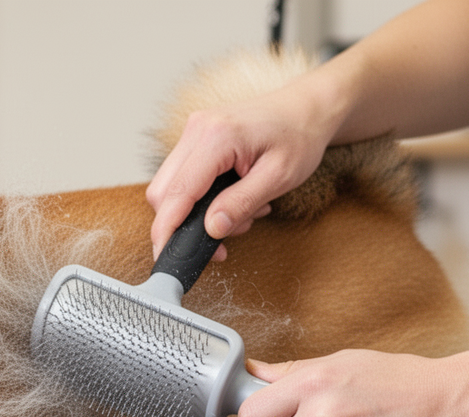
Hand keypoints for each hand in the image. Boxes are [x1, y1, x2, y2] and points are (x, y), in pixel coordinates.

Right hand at [146, 83, 340, 259]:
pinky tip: (231, 200)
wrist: (306, 109)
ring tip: (240, 215)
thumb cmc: (299, 137)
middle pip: (163, 191)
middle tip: (220, 244)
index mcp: (217, 137)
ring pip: (170, 187)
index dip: (166, 229)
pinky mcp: (196, 139)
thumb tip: (212, 229)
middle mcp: (197, 130)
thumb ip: (242, 203)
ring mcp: (194, 132)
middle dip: (183, 225)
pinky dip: (201, 199)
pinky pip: (184, 177)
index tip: (166, 255)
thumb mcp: (279, 177)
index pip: (177, 192)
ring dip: (196, 214)